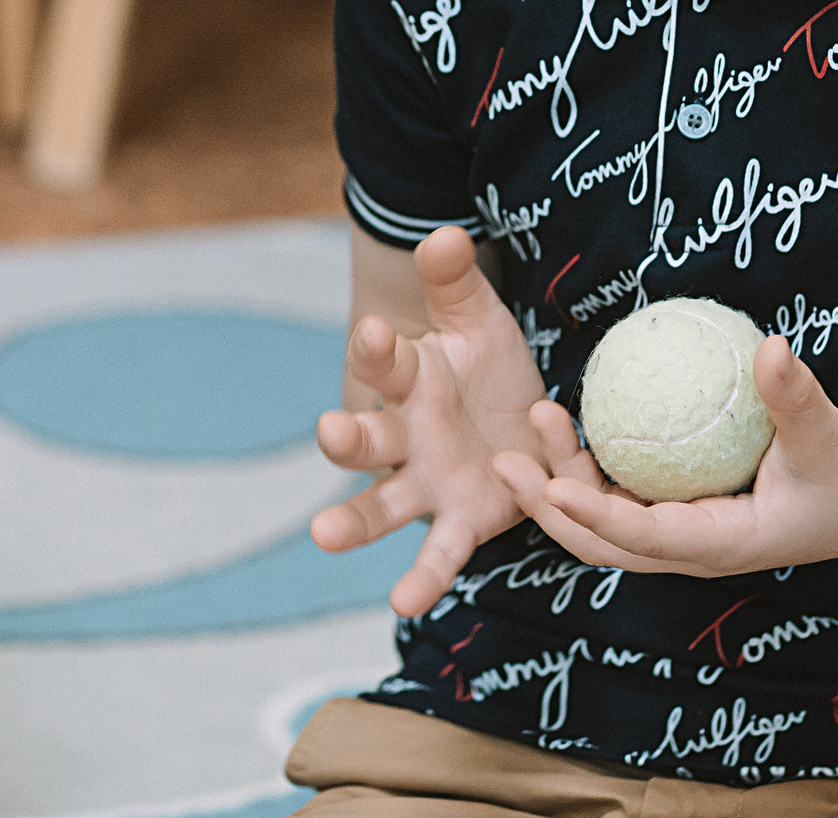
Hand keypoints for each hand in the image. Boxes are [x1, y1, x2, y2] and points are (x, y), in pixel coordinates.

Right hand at [310, 226, 547, 616]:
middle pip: (365, 439)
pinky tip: (404, 603)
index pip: (381, 362)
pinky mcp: (459, 521)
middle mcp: (403, 435)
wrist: (515, 418)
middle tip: (331, 432)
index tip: (378, 333)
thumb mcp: (479, 319)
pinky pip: (439, 552)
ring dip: (352, 520)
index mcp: (406, 378)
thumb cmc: (486, 366)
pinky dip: (422, 578)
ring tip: (323, 535)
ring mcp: (424, 482)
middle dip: (346, 438)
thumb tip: (445, 233)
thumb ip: (456, 283)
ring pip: (380, 504)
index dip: (377, 348)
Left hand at [492, 334, 837, 575]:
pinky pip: (617, 494)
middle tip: (504, 456)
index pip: (646, 539)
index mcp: (722, 546)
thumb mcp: (830, 437)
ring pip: (600, 521)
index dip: (596, 516)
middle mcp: (688, 551)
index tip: (553, 486)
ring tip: (530, 421)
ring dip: (556, 482)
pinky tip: (565, 417)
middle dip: (547, 507)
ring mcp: (676, 536)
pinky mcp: (673, 513)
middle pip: (600, 542)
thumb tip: (772, 346)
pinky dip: (584, 468)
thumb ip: (795, 397)